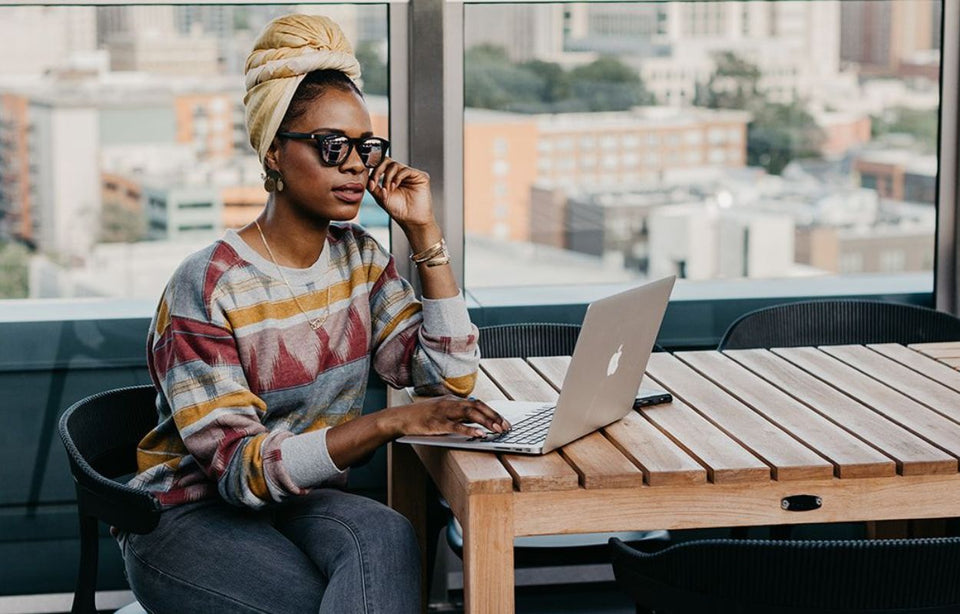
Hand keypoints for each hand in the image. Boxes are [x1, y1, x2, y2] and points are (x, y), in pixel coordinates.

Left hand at [367, 158, 433, 228]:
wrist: (411, 220)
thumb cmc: (399, 210)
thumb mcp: (380, 197)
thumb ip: (373, 186)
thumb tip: (367, 176)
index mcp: (392, 178)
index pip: (381, 166)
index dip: (374, 171)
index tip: (371, 183)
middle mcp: (401, 174)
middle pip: (387, 161)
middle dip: (378, 170)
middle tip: (375, 181)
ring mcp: (411, 174)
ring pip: (395, 165)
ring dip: (387, 178)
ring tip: (388, 189)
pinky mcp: (420, 176)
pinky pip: (406, 170)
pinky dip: (397, 177)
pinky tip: (394, 186)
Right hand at [387, 396, 510, 438]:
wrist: (401, 418)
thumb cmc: (422, 417)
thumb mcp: (443, 412)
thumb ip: (458, 415)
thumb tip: (477, 422)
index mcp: (453, 400)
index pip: (478, 403)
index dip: (493, 412)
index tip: (505, 422)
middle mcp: (450, 403)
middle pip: (477, 407)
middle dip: (494, 416)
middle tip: (506, 427)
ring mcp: (444, 412)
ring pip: (469, 414)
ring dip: (486, 421)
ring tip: (497, 430)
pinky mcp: (437, 423)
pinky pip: (456, 426)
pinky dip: (469, 430)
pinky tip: (479, 435)